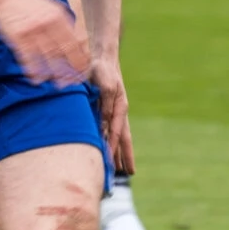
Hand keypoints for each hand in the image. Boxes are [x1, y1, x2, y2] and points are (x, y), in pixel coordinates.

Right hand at [0, 0, 88, 87]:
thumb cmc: (30, 3)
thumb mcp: (52, 8)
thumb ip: (64, 23)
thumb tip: (77, 41)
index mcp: (59, 16)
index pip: (74, 42)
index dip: (80, 59)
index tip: (83, 71)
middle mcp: (47, 24)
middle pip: (63, 52)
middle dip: (69, 70)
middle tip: (72, 82)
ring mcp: (32, 31)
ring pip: (46, 57)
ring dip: (53, 73)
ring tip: (58, 84)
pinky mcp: (17, 37)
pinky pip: (27, 58)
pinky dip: (33, 70)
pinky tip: (36, 79)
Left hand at [91, 55, 134, 175]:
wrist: (100, 56)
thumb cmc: (103, 70)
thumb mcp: (105, 87)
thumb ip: (106, 107)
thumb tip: (104, 128)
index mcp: (120, 108)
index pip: (117, 133)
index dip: (113, 149)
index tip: (111, 164)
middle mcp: (118, 112)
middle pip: (123, 138)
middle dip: (125, 155)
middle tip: (128, 173)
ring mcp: (113, 110)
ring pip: (118, 135)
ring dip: (119, 151)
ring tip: (121, 168)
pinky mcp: (106, 108)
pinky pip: (110, 129)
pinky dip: (111, 141)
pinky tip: (107, 148)